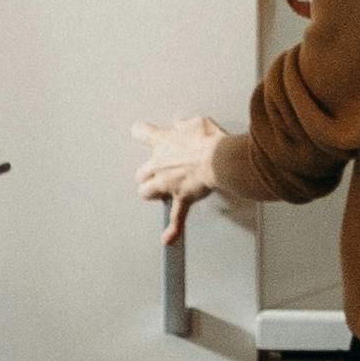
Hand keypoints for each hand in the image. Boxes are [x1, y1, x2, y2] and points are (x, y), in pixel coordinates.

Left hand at [131, 117, 227, 244]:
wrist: (219, 159)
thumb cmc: (210, 141)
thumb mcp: (197, 122)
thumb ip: (184, 125)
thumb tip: (180, 125)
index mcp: (164, 141)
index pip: (142, 133)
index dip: (141, 132)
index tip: (140, 132)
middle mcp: (160, 164)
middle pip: (141, 171)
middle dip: (146, 173)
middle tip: (154, 171)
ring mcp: (168, 183)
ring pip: (147, 192)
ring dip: (150, 193)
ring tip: (154, 194)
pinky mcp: (181, 197)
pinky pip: (176, 216)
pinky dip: (173, 228)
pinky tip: (168, 238)